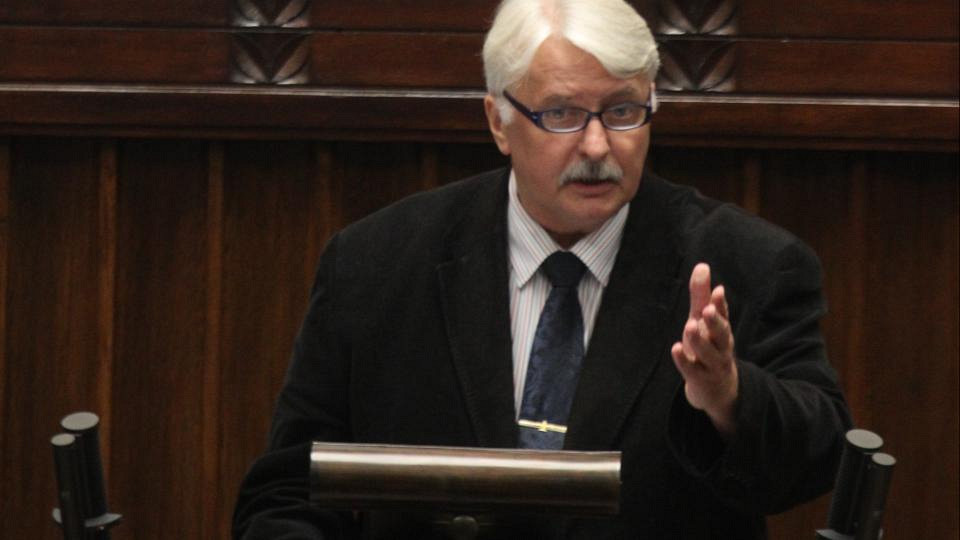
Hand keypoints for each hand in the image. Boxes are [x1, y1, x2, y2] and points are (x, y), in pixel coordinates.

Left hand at [671, 263, 738, 437]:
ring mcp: (712, 364)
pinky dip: (684, 360)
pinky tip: (675, 349)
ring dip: (699, 340)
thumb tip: (702, 265)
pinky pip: (692, 370)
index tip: (717, 291)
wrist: (716, 388)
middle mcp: (721, 347)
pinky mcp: (699, 379)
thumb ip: (701, 295)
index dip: (720, 304)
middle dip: (715, 322)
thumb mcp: (702, 320)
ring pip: (708, 353)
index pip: (723, 316)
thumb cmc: (708, 346)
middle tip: (706, 310)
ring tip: (690, 326)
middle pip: (722, 334)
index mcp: (721, 330)